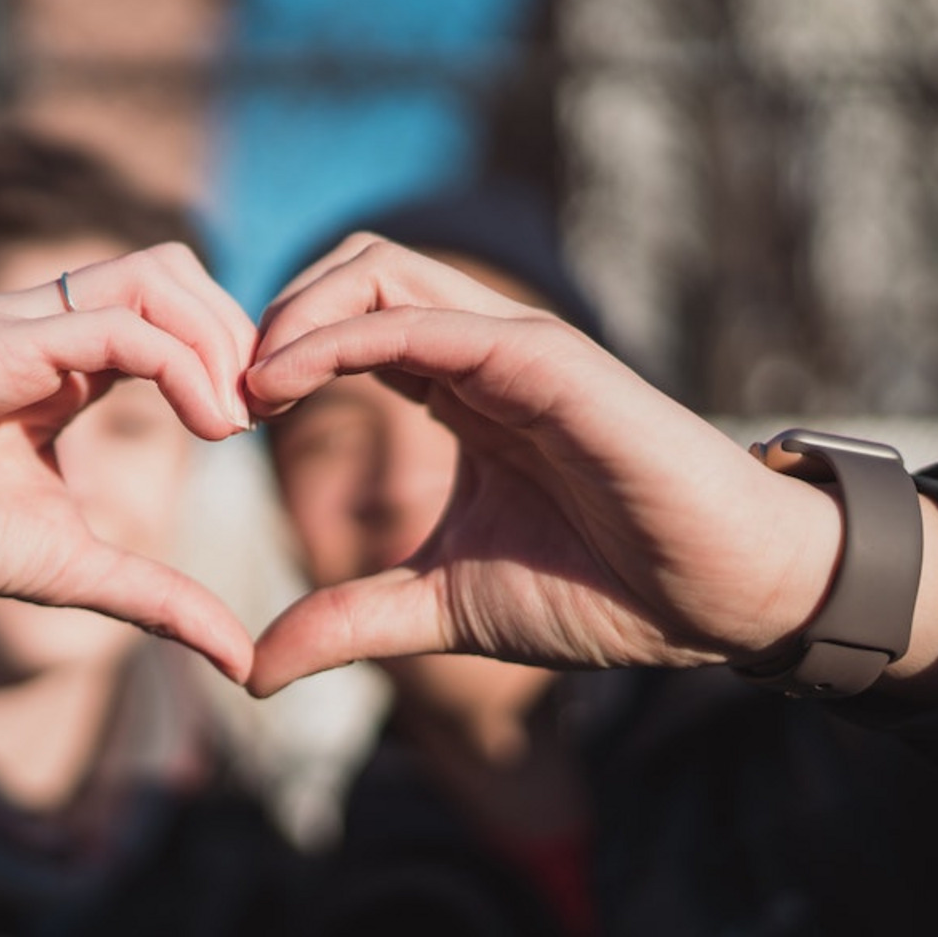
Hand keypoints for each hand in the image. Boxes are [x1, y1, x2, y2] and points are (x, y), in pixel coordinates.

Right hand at [0, 243, 257, 679]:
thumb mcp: (72, 571)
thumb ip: (157, 598)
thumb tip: (242, 660)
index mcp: (66, 361)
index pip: (174, 310)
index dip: (233, 353)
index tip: (265, 424)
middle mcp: (44, 325)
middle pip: (173, 270)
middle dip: (237, 332)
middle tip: (264, 411)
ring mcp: (14, 326)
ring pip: (149, 276)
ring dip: (214, 338)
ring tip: (234, 417)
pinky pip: (104, 325)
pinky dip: (175, 362)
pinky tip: (206, 422)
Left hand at [243, 238, 841, 695]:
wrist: (717, 598)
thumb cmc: (604, 589)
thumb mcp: (443, 606)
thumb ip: (350, 620)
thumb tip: (253, 668)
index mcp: (459, 390)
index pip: (346, 322)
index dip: (274, 354)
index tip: (220, 420)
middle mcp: (481, 351)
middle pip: (353, 268)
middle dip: (272, 313)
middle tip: (222, 395)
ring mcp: (513, 346)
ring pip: (379, 269)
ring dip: (293, 312)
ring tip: (245, 387)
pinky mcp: (544, 359)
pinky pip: (421, 320)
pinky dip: (339, 336)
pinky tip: (284, 384)